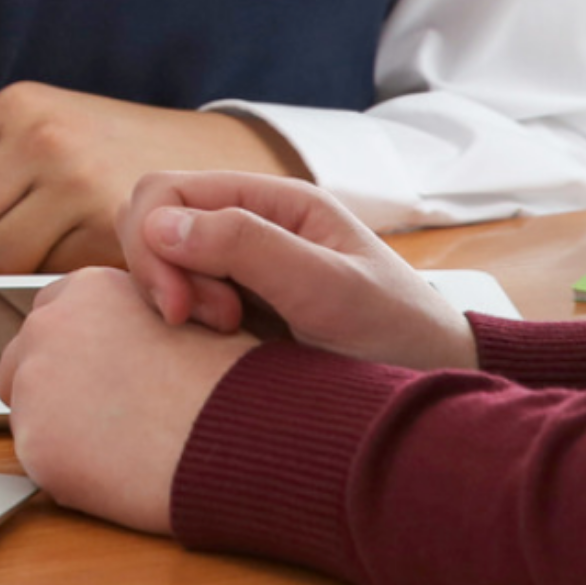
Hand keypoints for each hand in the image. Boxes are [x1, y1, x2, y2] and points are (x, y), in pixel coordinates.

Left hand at [0, 84, 305, 274]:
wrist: (218, 163)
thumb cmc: (113, 155)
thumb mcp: (35, 133)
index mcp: (16, 106)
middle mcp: (41, 136)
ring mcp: (75, 180)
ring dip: (8, 272)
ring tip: (43, 259)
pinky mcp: (108, 226)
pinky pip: (44, 276)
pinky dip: (51, 283)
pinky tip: (75, 268)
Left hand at [0, 268, 253, 533]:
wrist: (245, 442)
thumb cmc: (234, 387)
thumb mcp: (188, 319)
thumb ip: (137, 319)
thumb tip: (127, 339)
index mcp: (87, 289)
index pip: (50, 320)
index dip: (76, 355)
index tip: (100, 380)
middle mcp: (49, 326)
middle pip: (24, 363)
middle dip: (56, 391)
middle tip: (108, 421)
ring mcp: (35, 384)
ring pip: (26, 414)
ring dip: (61, 431)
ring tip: (124, 448)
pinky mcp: (35, 443)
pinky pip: (40, 463)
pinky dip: (70, 475)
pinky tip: (119, 475)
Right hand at [117, 170, 478, 370]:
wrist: (433, 394)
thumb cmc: (399, 336)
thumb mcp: (330, 289)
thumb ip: (248, 246)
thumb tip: (158, 223)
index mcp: (274, 201)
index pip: (165, 191)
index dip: (152, 243)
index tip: (182, 309)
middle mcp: (250, 224)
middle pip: (151, 220)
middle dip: (159, 271)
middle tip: (210, 323)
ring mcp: (239, 266)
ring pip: (158, 261)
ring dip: (171, 299)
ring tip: (226, 336)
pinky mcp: (234, 308)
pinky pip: (176, 298)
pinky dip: (181, 321)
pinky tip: (222, 349)